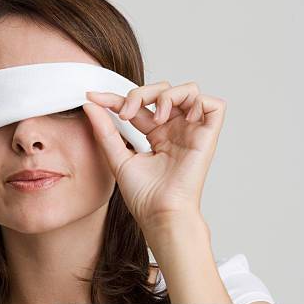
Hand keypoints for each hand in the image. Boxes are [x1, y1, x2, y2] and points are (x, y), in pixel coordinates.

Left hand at [82, 81, 226, 230]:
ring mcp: (191, 131)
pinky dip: (197, 102)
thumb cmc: (144, 196)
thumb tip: (90, 104)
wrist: (159, 213)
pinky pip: (213, 105)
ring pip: (189, 90)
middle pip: (164, 89)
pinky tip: (179, 119)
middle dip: (142, 93)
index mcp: (156, 134)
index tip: (94, 97)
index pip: (139, 105)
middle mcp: (175, 129)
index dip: (117, 97)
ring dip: (168, 95)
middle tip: (126, 113)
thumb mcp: (118, 158)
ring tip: (156, 119)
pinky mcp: (207, 136)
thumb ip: (105, 131)